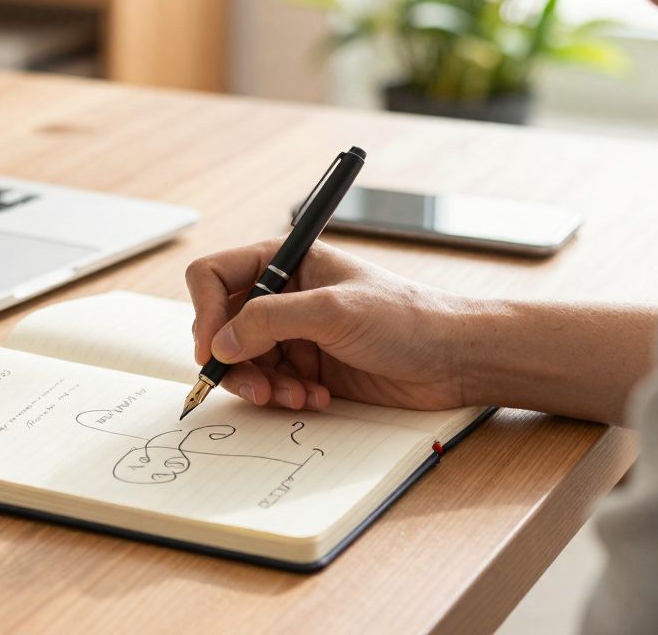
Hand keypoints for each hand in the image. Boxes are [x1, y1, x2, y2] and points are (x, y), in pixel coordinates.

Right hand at [185, 240, 473, 411]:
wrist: (452, 359)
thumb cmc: (405, 318)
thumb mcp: (333, 311)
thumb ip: (269, 320)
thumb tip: (219, 342)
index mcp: (285, 261)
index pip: (213, 276)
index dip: (204, 311)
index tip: (212, 348)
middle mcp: (282, 295)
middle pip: (221, 326)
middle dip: (234, 360)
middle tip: (256, 388)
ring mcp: (293, 333)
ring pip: (242, 362)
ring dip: (262, 385)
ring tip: (296, 396)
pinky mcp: (306, 367)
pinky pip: (269, 385)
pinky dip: (284, 396)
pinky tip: (316, 397)